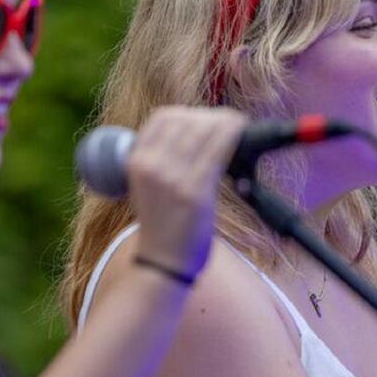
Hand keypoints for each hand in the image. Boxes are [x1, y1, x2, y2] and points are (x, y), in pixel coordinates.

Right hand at [126, 106, 246, 280]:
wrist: (162, 263)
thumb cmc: (161, 225)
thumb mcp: (147, 187)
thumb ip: (162, 161)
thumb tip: (195, 134)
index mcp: (135, 161)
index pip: (163, 117)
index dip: (189, 113)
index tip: (205, 120)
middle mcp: (151, 166)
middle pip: (186, 120)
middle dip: (210, 117)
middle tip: (227, 124)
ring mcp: (173, 178)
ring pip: (203, 129)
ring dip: (225, 122)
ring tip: (237, 126)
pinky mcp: (196, 192)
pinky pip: (219, 149)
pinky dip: (233, 133)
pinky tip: (241, 129)